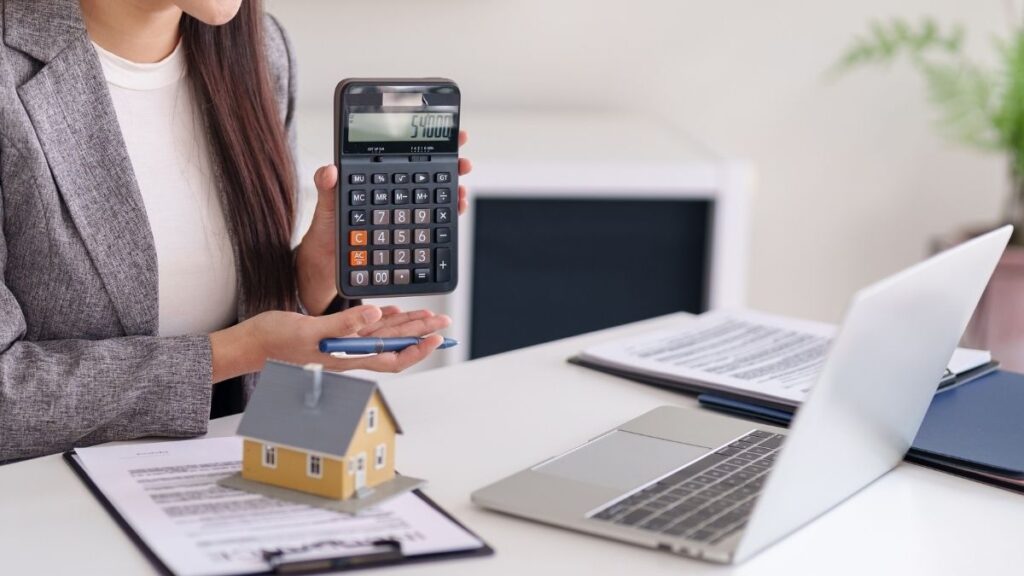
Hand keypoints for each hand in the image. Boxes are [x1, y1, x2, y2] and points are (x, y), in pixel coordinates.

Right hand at [210, 305, 451, 380]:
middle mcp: (349, 353)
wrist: (250, 343)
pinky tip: (392, 311)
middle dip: (420, 333)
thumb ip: (344, 325)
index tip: (436, 337)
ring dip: (406, 326)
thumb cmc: (274, 341)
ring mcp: (342, 345)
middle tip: (443, 321)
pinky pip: (365, 329)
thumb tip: (375, 315)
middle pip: (394, 345)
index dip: (417, 349)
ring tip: (428, 316)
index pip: (392, 357)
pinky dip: (382, 320)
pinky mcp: (334, 335)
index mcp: (347, 357)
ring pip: (383, 336)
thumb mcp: (310, 330)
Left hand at [295, 131, 471, 313]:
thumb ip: (326, 186)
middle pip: (428, 173)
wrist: (329, 261)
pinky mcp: (409, 232)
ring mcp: (404, 212)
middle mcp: (395, 192)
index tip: (447, 133)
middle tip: (463, 162)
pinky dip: (447, 216)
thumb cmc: (326, 229)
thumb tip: (330, 170)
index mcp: (377, 179)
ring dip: (453, 191)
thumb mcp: (325, 205)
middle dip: (450, 164)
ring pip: (435, 196)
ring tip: (461, 190)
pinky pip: (432, 222)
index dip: (428, 142)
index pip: (405, 154)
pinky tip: (455, 210)